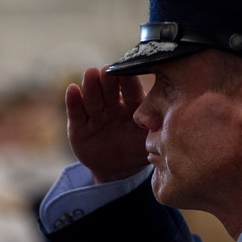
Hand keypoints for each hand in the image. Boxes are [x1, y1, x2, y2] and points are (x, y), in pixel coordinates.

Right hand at [65, 68, 149, 182]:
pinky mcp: (78, 127)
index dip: (128, 82)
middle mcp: (113, 106)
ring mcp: (95, 115)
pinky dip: (73, 102)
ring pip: (93, 99)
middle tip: (107, 70)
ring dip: (91, 86)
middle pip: (109, 91)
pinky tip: (72, 90)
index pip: (131, 91)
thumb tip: (168, 121)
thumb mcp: (148, 142)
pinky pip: (76, 114)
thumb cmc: (136, 151)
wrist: (117, 171)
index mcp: (132, 106)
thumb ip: (155, 130)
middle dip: (108, 80)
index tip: (128, 72)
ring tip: (90, 73)